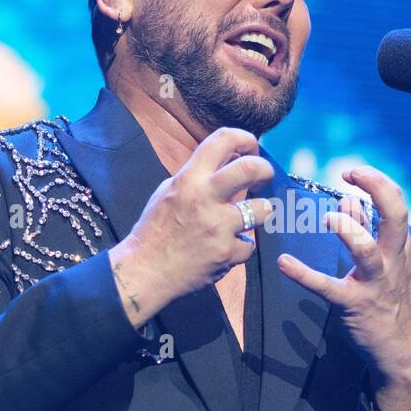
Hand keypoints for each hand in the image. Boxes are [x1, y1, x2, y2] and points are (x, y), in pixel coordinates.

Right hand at [109, 127, 274, 328]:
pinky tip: (227, 248)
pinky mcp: (227, 254)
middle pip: (251, 169)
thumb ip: (197, 175)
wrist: (145, 271)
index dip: (245, 138)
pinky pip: (249, 245)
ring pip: (263, 210)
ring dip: (261, 212)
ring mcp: (218, 227)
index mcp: (189, 179)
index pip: (222, 139)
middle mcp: (205, 198)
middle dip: (265, 170)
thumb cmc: (155, 229)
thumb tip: (230, 159)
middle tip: (263, 179)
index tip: (252, 148)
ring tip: (250, 217)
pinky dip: (240, 247)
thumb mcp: (169, 191)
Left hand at [277, 165, 410, 410]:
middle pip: (396, 216)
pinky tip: (285, 263)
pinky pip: (328, 287)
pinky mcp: (354, 304)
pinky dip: (305, 274)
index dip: (376, 181)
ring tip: (329, 218)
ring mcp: (374, 282)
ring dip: (350, 231)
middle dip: (377, 188)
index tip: (352, 173)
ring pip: (368, 251)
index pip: (396, 203)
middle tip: (352, 175)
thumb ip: (366, 229)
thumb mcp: (383, 260)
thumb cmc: (387, 298)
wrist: (397, 347)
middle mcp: (391, 259)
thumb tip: (351, 199)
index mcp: (397, 245)